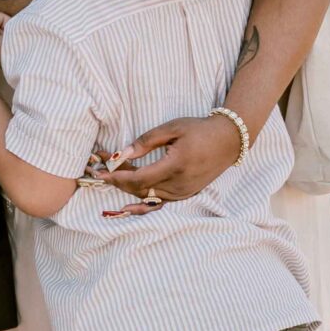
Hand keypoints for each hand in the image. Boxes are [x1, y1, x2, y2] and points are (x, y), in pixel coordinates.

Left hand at [99, 112, 245, 212]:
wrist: (228, 141)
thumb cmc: (200, 130)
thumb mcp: (172, 128)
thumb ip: (146, 141)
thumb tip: (123, 154)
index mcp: (175, 166)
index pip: (139, 178)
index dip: (117, 177)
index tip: (101, 173)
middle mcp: (179, 184)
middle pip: (140, 190)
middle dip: (118, 182)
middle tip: (101, 173)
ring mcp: (183, 192)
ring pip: (147, 197)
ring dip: (128, 188)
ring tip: (112, 177)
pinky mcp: (185, 195)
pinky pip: (158, 201)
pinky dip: (142, 199)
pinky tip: (128, 202)